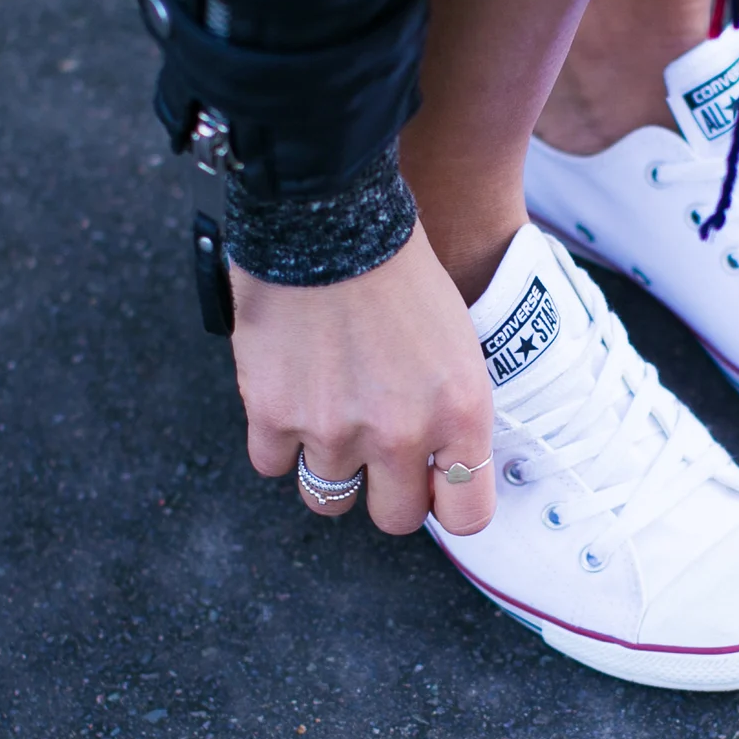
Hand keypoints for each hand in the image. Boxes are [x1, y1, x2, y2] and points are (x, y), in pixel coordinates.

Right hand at [232, 229, 495, 535]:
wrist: (329, 220)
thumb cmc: (399, 273)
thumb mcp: (458, 345)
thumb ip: (453, 416)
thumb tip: (441, 471)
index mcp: (460, 414)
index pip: (466, 516)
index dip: (446, 505)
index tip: (430, 487)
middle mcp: (401, 434)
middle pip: (394, 518)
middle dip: (384, 490)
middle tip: (373, 450)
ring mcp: (334, 431)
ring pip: (327, 498)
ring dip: (327, 463)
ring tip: (327, 412)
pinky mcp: (273, 416)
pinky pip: (272, 464)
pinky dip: (277, 438)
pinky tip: (289, 396)